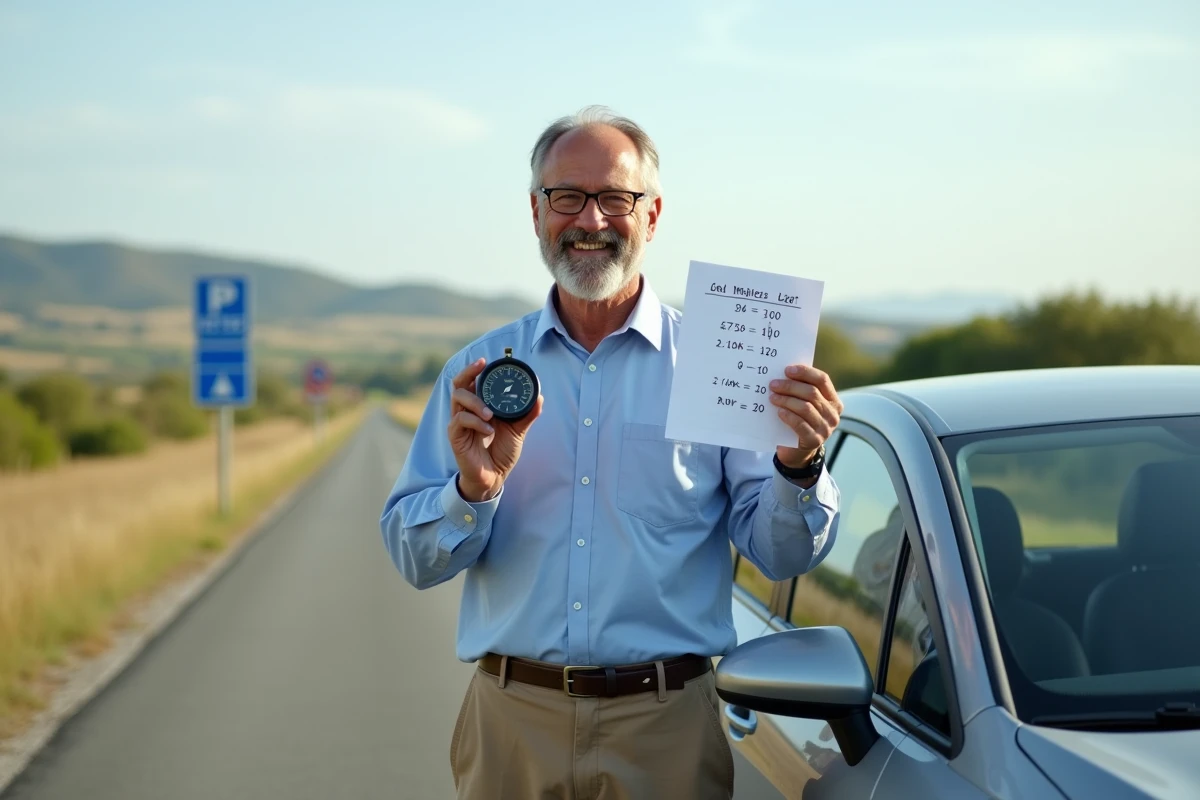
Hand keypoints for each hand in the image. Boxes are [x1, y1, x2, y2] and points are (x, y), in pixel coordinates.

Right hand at [447, 357, 543, 501]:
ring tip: (491, 414)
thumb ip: (526, 414)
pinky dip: (476, 422)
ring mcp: (458, 423)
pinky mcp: (455, 436)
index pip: (471, 382)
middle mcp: (466, 411)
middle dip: (468, 372)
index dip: (475, 369)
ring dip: (476, 402)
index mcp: (478, 406)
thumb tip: (539, 397)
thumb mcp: (517, 431)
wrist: (494, 477)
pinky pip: (460, 420)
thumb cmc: (502, 452)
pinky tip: (488, 431)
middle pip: (458, 384)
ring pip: (458, 399)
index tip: (486, 360)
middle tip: (481, 366)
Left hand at [768, 365, 842, 469]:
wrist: (796, 451)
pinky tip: (779, 412)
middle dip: (790, 386)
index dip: (805, 372)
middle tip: (773, 384)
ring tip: (772, 397)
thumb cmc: (798, 421)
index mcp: (833, 400)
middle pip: (812, 393)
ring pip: (806, 408)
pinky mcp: (814, 440)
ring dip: (786, 400)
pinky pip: (800, 424)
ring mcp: (825, 428)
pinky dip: (788, 416)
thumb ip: (800, 391)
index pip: (822, 380)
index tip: (787, 370)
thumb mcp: (803, 404)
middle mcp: (833, 414)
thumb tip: (783, 373)